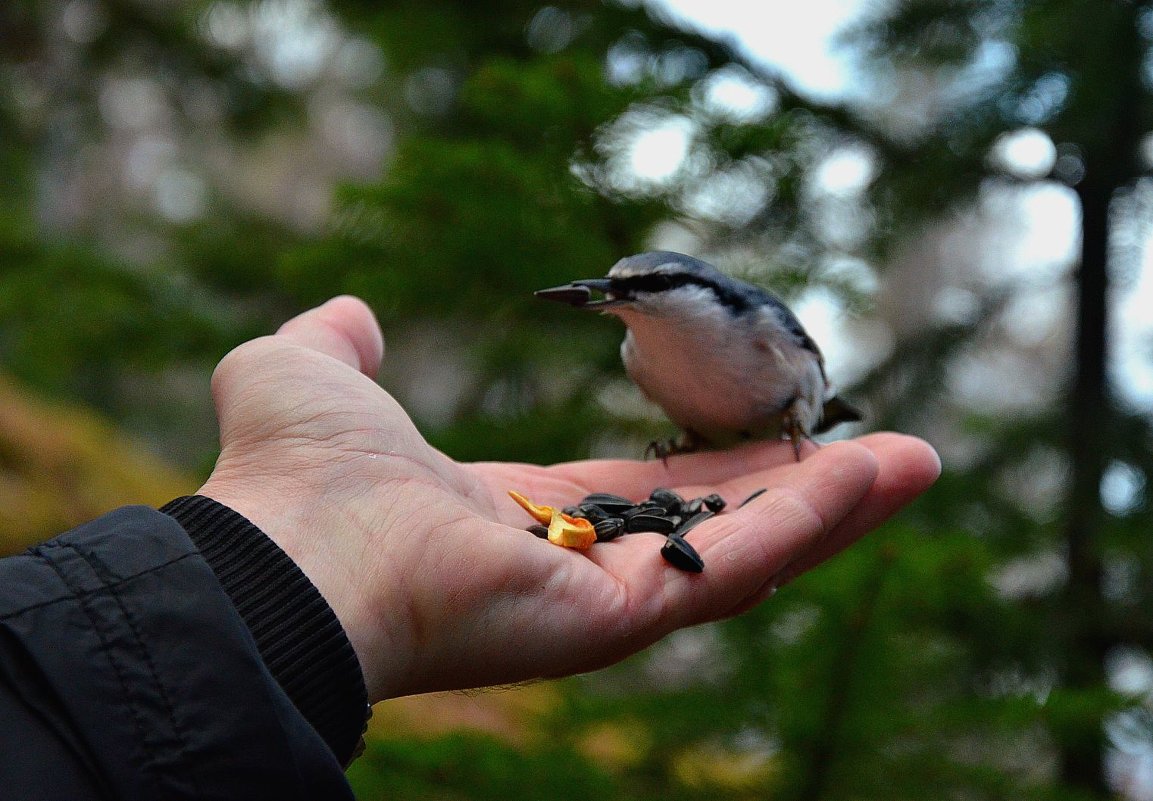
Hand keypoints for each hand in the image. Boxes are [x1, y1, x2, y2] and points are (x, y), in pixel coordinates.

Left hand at [199, 296, 940, 701]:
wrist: (280, 551)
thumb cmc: (292, 473)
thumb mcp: (309, 376)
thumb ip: (337, 348)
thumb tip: (349, 317)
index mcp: (519, 520)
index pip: (645, 494)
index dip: (713, 463)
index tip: (777, 430)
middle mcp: (573, 568)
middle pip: (716, 527)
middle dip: (802, 489)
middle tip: (882, 449)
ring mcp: (604, 600)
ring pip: (747, 552)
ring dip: (835, 505)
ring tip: (916, 459)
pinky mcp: (623, 619)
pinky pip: (737, 564)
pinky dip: (811, 518)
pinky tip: (881, 471)